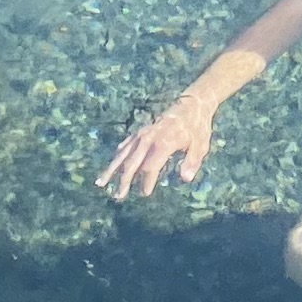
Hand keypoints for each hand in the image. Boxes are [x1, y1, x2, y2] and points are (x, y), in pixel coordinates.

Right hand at [99, 95, 216, 199]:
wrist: (191, 105)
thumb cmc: (197, 128)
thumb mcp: (200, 146)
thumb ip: (192, 162)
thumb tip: (185, 179)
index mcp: (163, 143)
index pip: (150, 167)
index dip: (146, 181)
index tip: (144, 193)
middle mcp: (148, 138)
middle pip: (131, 163)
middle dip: (123, 180)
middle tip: (117, 196)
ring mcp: (142, 134)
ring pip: (123, 154)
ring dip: (112, 169)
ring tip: (101, 184)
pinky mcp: (140, 132)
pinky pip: (125, 145)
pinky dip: (117, 156)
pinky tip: (111, 166)